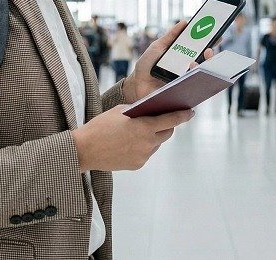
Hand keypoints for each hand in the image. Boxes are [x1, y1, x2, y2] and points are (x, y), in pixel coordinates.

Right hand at [72, 105, 194, 171]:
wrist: (84, 150)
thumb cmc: (100, 126)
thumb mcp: (120, 111)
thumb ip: (138, 111)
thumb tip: (151, 111)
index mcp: (144, 126)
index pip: (171, 120)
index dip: (183, 115)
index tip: (191, 112)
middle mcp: (147, 143)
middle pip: (167, 133)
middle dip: (167, 125)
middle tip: (162, 119)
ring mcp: (143, 156)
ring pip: (156, 144)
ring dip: (153, 137)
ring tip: (139, 131)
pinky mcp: (137, 165)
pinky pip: (146, 153)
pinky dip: (143, 146)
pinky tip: (129, 143)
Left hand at [122, 20, 213, 103]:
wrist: (137, 83)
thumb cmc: (146, 65)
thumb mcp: (158, 46)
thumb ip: (171, 35)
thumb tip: (184, 22)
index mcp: (183, 56)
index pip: (200, 49)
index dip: (210, 42)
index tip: (216, 35)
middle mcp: (187, 68)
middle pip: (205, 61)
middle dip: (211, 55)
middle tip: (209, 50)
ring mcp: (186, 79)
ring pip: (202, 74)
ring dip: (203, 66)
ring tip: (196, 62)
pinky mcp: (183, 90)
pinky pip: (193, 86)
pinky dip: (194, 78)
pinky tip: (190, 71)